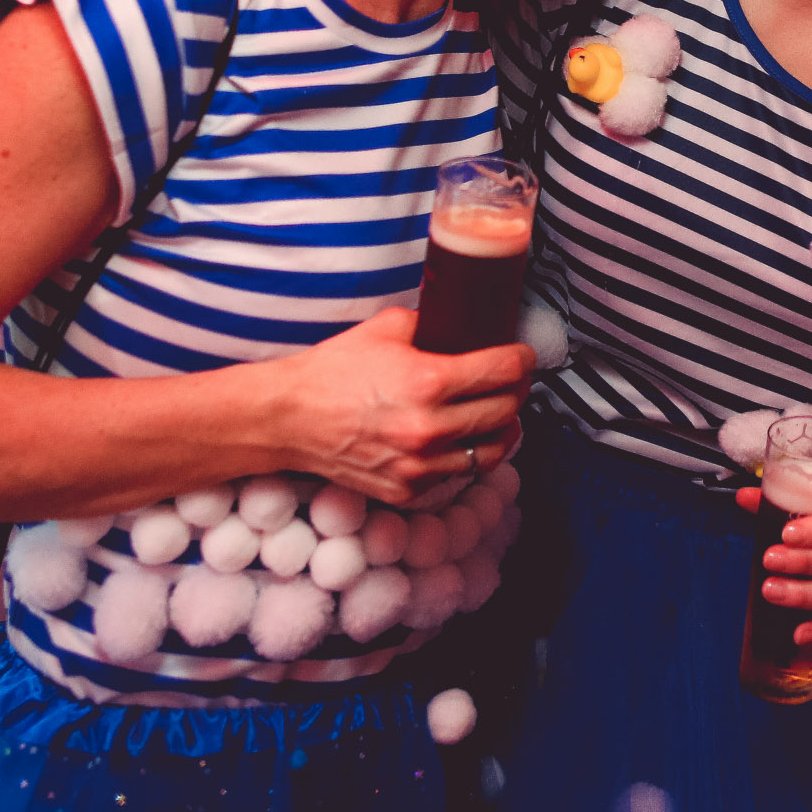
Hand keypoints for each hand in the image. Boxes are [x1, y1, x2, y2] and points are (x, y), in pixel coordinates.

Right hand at [280, 308, 533, 504]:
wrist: (287, 419)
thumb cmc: (332, 371)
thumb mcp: (386, 329)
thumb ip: (431, 323)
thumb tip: (462, 321)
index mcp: (428, 382)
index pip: (504, 372)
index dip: (522, 360)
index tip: (523, 355)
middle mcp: (429, 429)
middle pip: (507, 411)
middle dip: (517, 391)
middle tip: (513, 380)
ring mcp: (419, 465)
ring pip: (492, 452)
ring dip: (503, 429)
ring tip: (499, 413)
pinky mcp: (407, 490)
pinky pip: (456, 474)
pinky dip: (465, 455)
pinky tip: (462, 438)